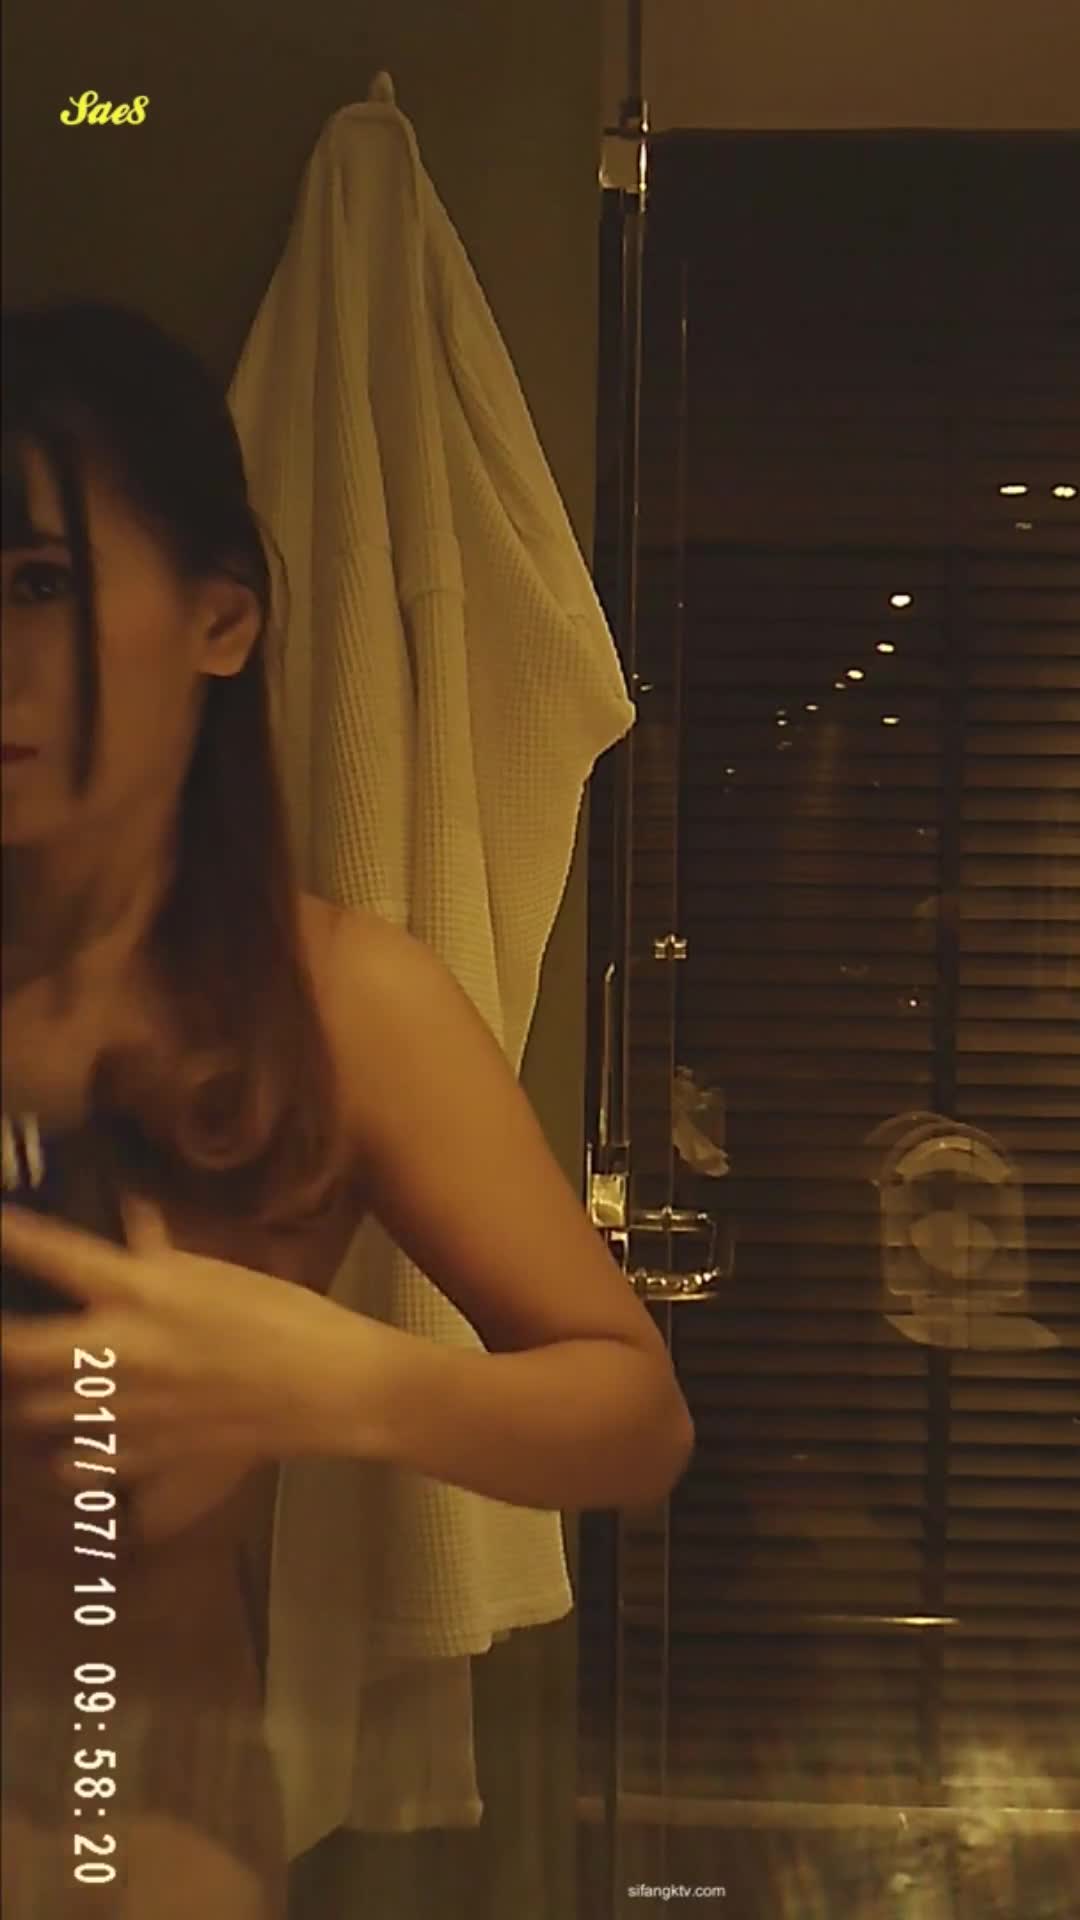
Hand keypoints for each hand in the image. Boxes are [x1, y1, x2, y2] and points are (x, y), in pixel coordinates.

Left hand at [1, 1193, 360, 1492]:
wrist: (327, 1388)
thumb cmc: (282, 1317)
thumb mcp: (219, 1273)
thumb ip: (158, 1247)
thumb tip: (127, 1210)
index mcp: (141, 1292)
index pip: (53, 1254)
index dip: (10, 1236)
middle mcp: (118, 1351)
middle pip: (14, 1352)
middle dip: (0, 1340)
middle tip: (8, 1326)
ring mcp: (124, 1410)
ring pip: (34, 1410)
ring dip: (28, 1392)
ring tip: (40, 1377)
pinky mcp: (140, 1455)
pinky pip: (72, 1462)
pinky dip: (64, 1450)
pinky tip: (75, 1434)